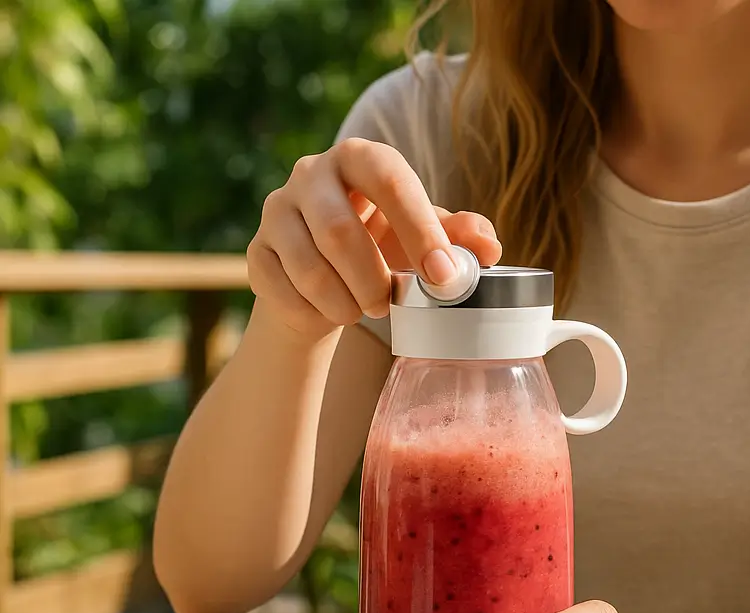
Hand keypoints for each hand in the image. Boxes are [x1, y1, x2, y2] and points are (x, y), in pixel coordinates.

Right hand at [247, 137, 501, 338]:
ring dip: (345, 302)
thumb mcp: (425, 239)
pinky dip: (316, 314)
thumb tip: (489, 248)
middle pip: (339, 230)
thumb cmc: (385, 248)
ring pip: (309, 267)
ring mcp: (276, 211)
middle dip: (372, 280)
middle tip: (388, 306)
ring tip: (363, 310)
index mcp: (360, 158)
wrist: (325, 281)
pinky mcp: (256, 252)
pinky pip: (284, 291)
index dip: (419, 229)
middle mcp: (311, 174)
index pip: (388, 178)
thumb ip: (459, 238)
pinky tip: (329, 312)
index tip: (443, 277)